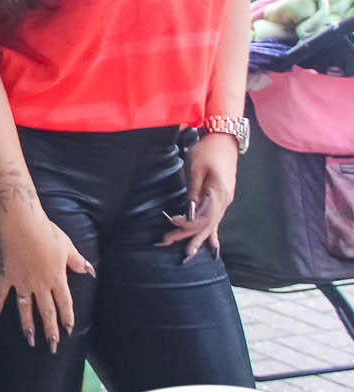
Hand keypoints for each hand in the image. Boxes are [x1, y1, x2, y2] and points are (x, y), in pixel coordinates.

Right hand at [0, 214, 94, 350]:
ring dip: (28, 326)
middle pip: (47, 312)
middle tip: (53, 346)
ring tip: (30, 341)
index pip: (64, 303)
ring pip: (26, 309)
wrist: (22, 224)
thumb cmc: (46, 232)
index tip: (68, 331)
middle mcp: (40, 285)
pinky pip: (0, 295)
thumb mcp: (67, 246)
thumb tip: (90, 271)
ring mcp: (22, 283)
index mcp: (57, 278)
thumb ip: (77, 261)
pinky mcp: (6, 277)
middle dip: (51, 331)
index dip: (67, 318)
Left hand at [158, 133, 239, 260]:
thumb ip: (193, 192)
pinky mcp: (222, 198)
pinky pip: (216, 219)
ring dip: (197, 237)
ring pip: (211, 224)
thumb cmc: (208, 151)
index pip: (202, 217)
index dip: (186, 223)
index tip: (170, 222)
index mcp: (219, 194)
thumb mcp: (196, 170)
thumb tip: (188, 213)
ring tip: (188, 253)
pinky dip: (211, 233)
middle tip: (166, 243)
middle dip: (187, 236)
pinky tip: (212, 246)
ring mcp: (225, 200)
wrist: (224, 138)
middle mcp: (224, 201)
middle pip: (206, 225)